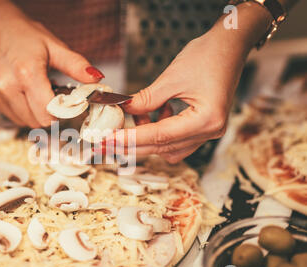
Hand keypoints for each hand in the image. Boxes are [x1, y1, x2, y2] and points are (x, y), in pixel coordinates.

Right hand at [0, 3, 103, 127]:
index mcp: (26, 73)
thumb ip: (76, 65)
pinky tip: (17, 89)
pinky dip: (17, 107)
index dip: (60, 113)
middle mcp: (5, 86)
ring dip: (31, 111)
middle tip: (49, 95)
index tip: (65, 105)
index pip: (48, 114)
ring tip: (32, 90)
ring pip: (21, 120)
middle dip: (47, 113)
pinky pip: (7, 113)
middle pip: (35, 121)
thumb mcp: (53, 45)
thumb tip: (97, 79)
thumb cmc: (22, 34)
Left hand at [109, 2, 271, 162]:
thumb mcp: (171, 77)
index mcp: (206, 120)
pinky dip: (159, 132)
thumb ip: (146, 99)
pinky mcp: (203, 128)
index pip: (160, 136)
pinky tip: (154, 113)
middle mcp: (210, 131)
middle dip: (133, 144)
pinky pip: (176, 140)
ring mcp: (209, 132)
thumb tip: (122, 110)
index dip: (130, 139)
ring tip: (137, 115)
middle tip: (108, 141)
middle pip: (163, 148)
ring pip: (169, 149)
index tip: (108, 140)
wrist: (230, 45)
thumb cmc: (209, 55)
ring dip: (147, 138)